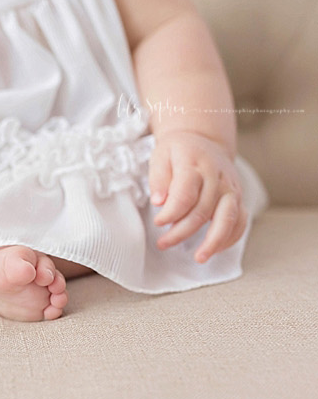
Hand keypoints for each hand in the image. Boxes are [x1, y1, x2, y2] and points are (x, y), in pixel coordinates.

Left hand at [148, 130, 245, 262]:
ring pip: (228, 219)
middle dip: (182, 232)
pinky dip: (230, 238)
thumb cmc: (179, 151)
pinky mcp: (239, 198)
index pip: (185, 194)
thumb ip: (158, 178)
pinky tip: (215, 250)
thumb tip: (159, 201)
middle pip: (203, 210)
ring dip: (214, 241)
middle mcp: (218, 177)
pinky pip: (241, 222)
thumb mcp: (161, 155)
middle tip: (163, 244)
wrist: (204, 141)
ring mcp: (231, 189)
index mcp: (195, 164)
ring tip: (199, 258)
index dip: (171, 213)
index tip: (158, 223)